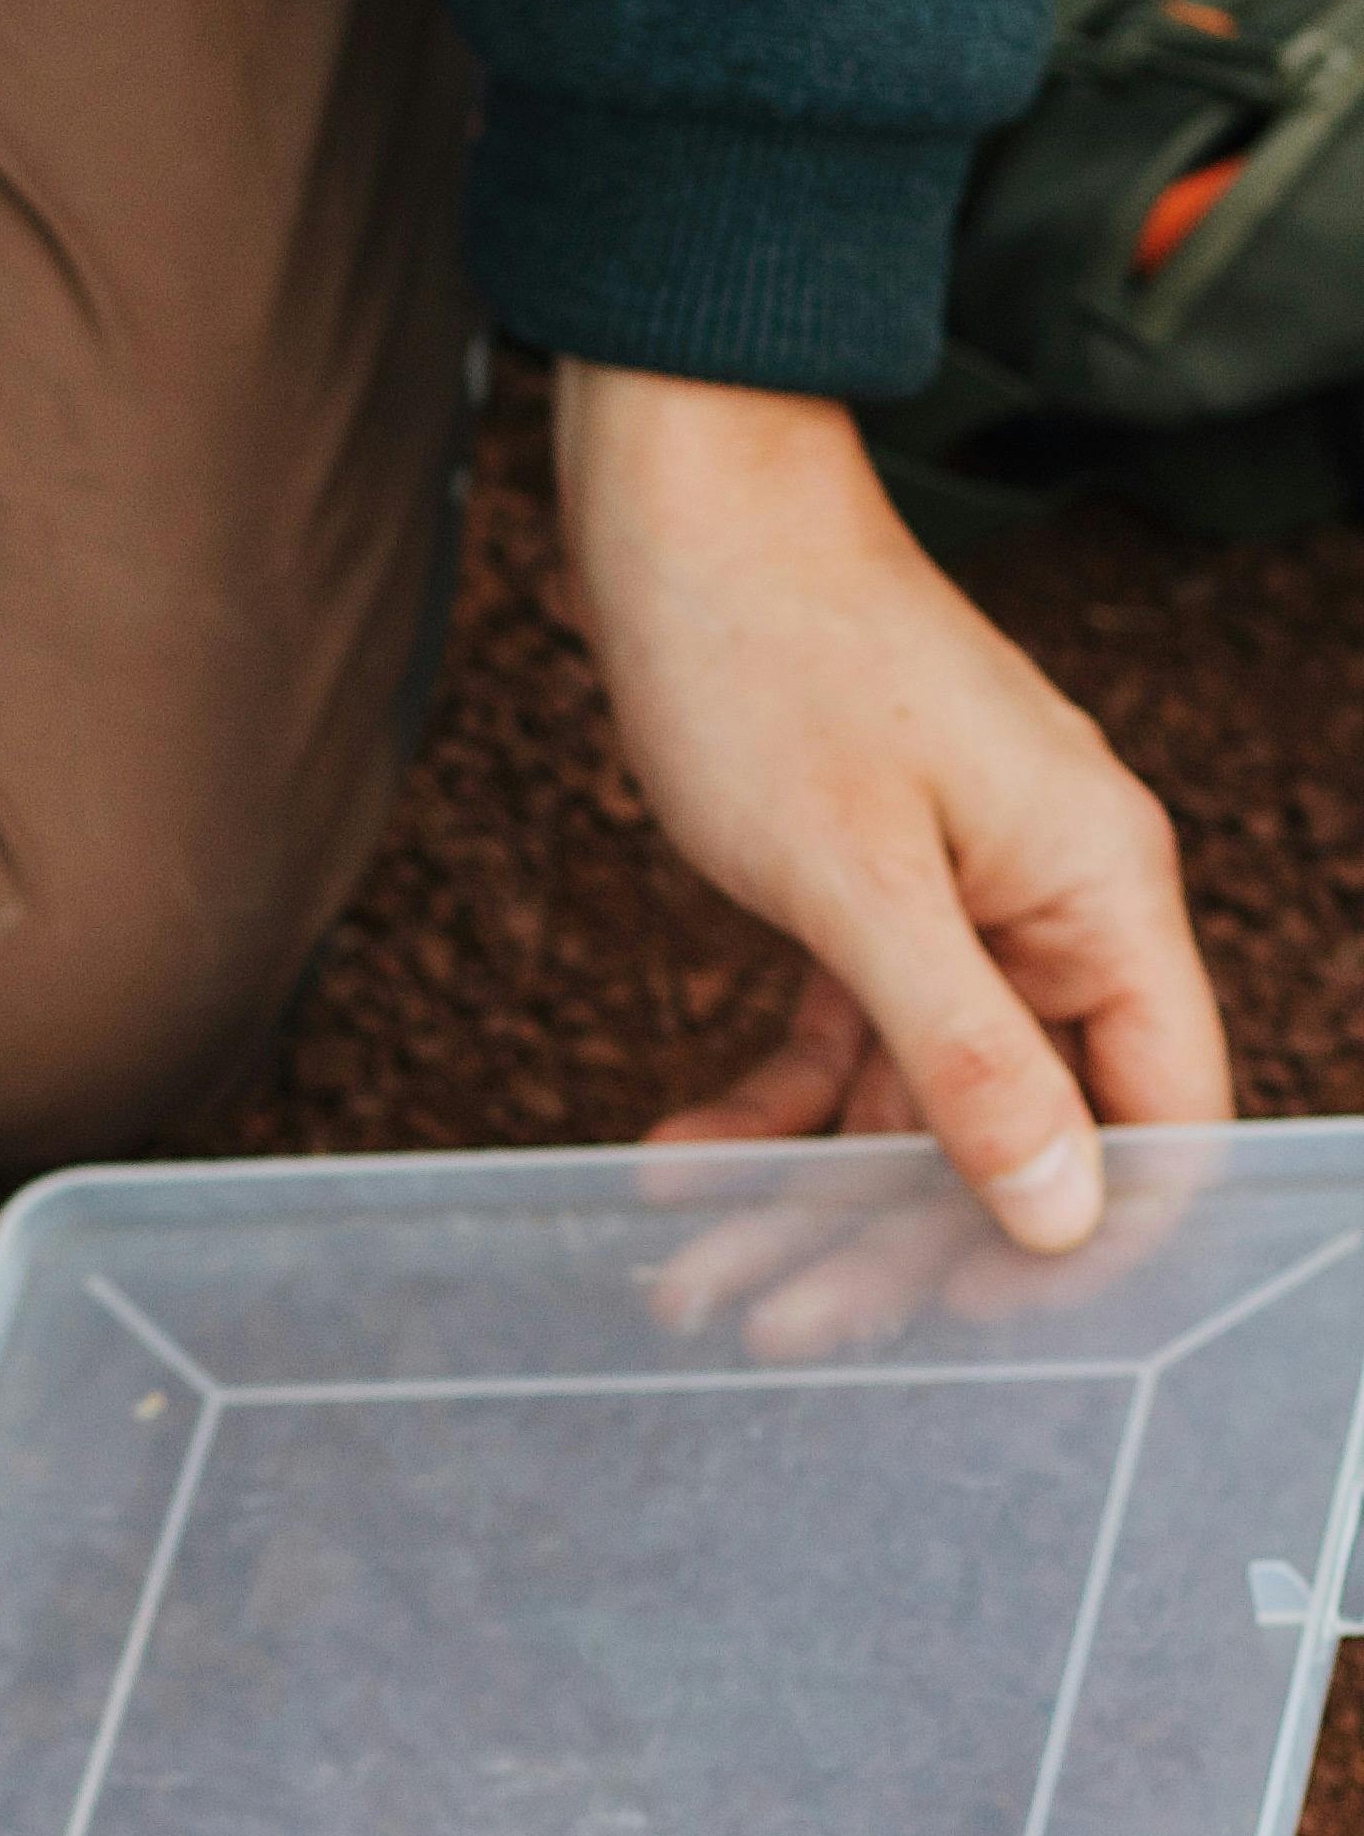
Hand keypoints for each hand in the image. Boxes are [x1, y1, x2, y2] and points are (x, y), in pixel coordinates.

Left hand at [556, 365, 1231, 1255]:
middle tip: (774, 1327)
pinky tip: (677, 1165)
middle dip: (900, 1241)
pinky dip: (765, 1112)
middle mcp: (1050, 909)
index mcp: (1099, 894)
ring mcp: (958, 908)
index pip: (1160, 1117)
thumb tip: (1063, 1212)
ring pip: (910, 1105)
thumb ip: (967, 1052)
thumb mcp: (862, 883)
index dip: (1086, 1234)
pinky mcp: (866, 901)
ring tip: (694, 1279)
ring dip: (807, 1199)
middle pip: (1018, 1131)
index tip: (976, 1327)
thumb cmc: (772, 660)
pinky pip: (839, 1046)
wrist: (676, 508)